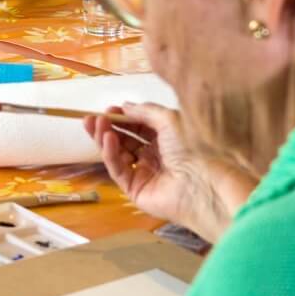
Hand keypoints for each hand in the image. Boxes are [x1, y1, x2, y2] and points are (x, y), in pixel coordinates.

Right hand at [85, 102, 247, 240]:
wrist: (202, 183)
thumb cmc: (193, 148)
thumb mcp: (169, 119)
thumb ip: (145, 111)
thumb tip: (125, 106)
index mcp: (166, 139)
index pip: (137, 127)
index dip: (122, 118)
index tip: (109, 110)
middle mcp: (154, 156)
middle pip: (124, 140)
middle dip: (108, 128)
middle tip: (92, 118)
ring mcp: (144, 173)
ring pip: (118, 154)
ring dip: (105, 138)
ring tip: (96, 124)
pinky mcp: (136, 189)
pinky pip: (119, 169)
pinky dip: (110, 153)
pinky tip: (107, 138)